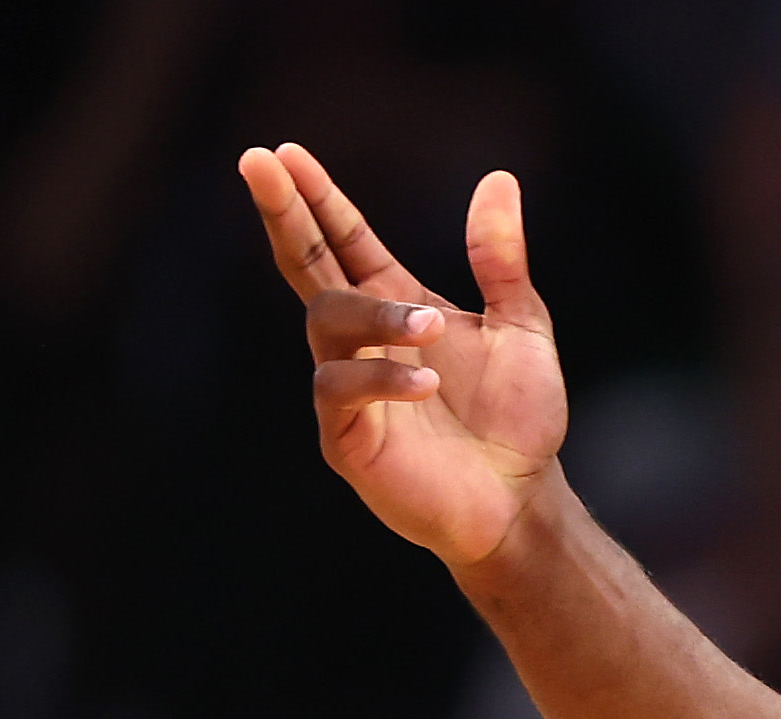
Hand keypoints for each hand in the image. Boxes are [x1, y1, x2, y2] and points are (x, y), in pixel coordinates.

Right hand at [239, 146, 562, 565]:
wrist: (522, 502)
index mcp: (395, 306)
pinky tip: (427, 380)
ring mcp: (348, 390)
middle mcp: (362, 342)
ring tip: (432, 326)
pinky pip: (342, 392)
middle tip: (258, 164)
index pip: (341, 240)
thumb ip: (501, 260)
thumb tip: (499, 179)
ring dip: (375, 316)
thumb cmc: (517, 422)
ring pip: (327, 326)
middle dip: (283, 213)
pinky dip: (382, 378)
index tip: (283, 153)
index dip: (314, 197)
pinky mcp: (348, 440)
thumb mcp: (522, 326)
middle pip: (305, 265)